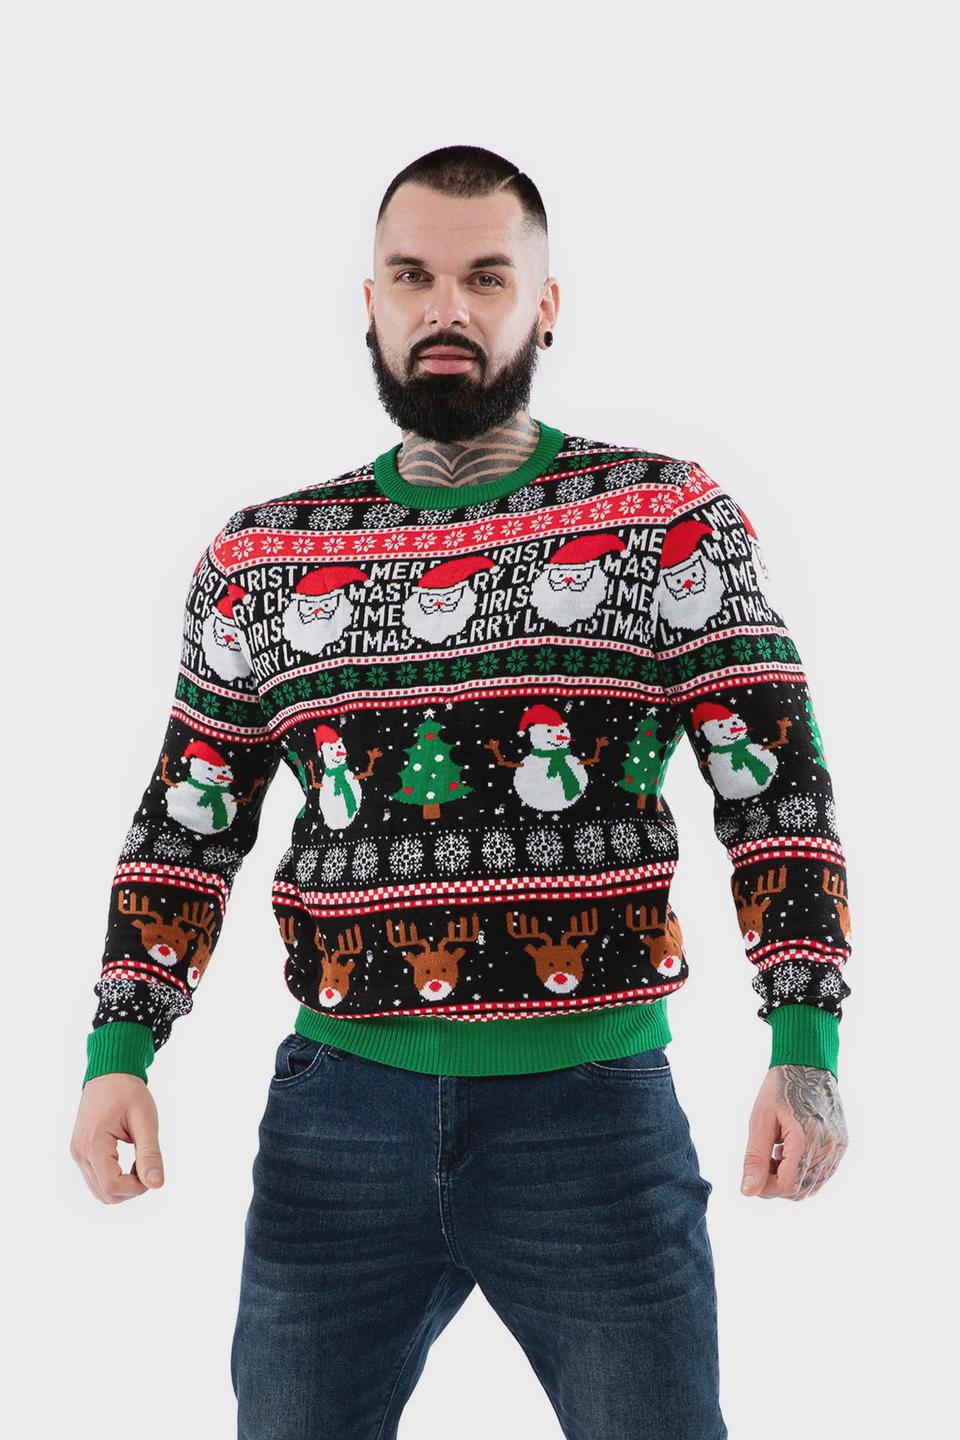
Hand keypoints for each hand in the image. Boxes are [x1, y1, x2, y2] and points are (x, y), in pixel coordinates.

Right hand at [70, 1073, 164, 1203]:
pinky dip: (114, 1178)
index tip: (151, 1168)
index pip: (112, 1186)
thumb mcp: (145, 1120)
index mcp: (94, 1144)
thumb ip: (150, 1153)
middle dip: (131, 1188)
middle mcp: (80, 1153)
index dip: (137, 1187)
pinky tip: (128, 1160)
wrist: (109, 1073)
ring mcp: (78, 1153)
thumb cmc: (128, 1093)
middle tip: (147, 1163)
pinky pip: (96, 1179)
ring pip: (100, 1190)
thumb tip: (157, 1184)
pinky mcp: (81, 1152)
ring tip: (138, 1160)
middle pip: (105, 1194)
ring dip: (123, 1185)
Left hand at [741, 1064, 847, 1199]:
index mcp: (806, 1139)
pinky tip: (791, 1151)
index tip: (753, 1175)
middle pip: (800, 1191)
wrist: (807, 1064)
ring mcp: (838, 1148)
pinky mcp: (842, 1146)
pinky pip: (823, 1174)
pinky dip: (804, 1172)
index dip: (766, 1188)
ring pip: (813, 1187)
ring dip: (791, 1180)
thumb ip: (755, 1158)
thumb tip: (748, 1192)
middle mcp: (828, 1148)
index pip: (787, 1185)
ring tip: (776, 1153)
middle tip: (763, 1161)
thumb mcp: (760, 1120)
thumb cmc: (780, 1089)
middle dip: (777, 1184)